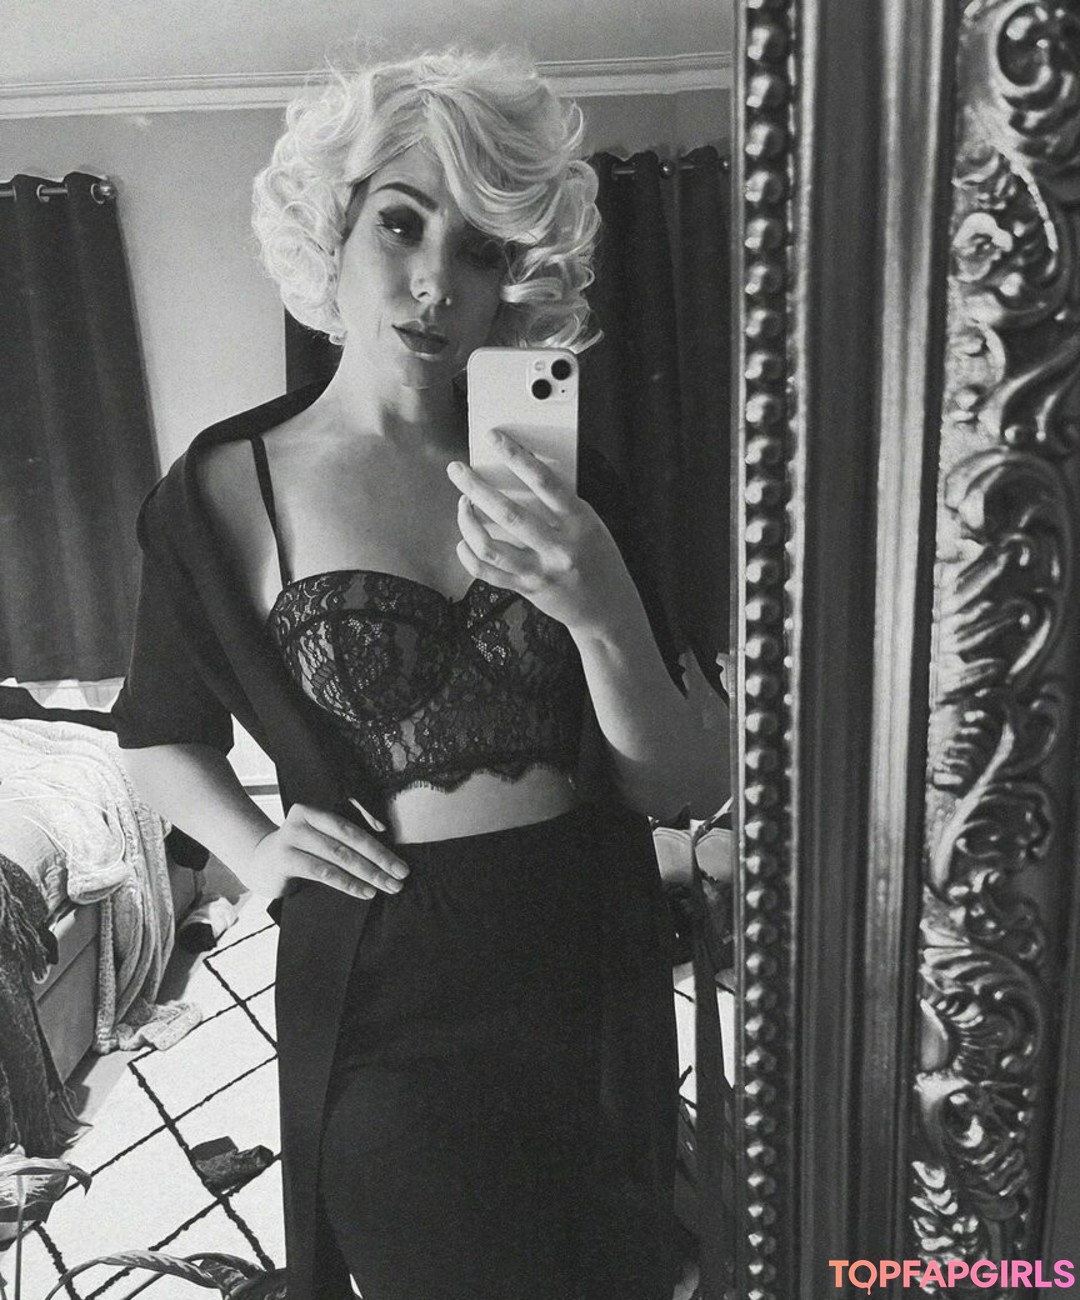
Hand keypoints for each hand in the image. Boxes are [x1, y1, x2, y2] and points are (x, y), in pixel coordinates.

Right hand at [250, 801, 408, 900]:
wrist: (259, 864)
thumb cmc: (298, 853)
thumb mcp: (318, 840)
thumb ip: (342, 840)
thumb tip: (385, 855)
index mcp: (315, 811)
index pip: (353, 827)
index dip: (378, 844)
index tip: (400, 861)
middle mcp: (303, 819)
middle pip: (349, 840)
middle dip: (379, 859)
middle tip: (401, 875)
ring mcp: (292, 837)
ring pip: (339, 856)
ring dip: (368, 873)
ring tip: (387, 886)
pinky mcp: (285, 859)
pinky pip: (323, 871)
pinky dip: (348, 883)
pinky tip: (365, 892)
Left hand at [447, 431, 633, 635]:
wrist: (609, 609)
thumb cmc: (599, 558)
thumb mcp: (591, 524)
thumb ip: (561, 505)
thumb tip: (521, 475)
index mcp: (579, 522)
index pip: (544, 482)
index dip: (516, 456)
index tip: (493, 437)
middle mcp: (559, 548)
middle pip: (508, 514)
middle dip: (476, 488)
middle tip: (457, 470)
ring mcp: (541, 571)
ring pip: (491, 546)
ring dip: (468, 522)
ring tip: (462, 504)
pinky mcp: (528, 589)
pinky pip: (488, 572)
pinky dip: (470, 555)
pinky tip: (463, 541)